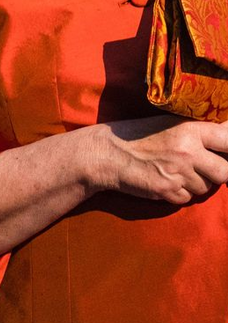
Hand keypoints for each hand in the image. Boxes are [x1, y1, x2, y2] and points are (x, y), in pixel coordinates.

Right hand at [93, 115, 227, 203]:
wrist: (106, 153)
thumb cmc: (137, 135)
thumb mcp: (168, 124)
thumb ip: (198, 131)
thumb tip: (227, 132)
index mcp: (189, 130)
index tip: (225, 151)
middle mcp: (187, 152)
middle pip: (225, 172)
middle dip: (217, 173)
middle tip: (203, 167)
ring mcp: (178, 173)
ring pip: (206, 187)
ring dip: (196, 183)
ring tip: (174, 171)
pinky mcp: (168, 191)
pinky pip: (188, 198)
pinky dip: (180, 192)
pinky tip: (164, 180)